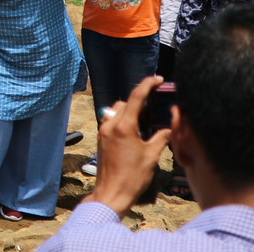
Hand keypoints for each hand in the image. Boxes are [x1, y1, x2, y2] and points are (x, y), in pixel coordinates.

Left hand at [85, 75, 171, 216]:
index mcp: (123, 126)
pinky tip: (134, 132)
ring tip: (145, 123)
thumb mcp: (152, 156)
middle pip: (124, 103)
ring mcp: (103, 131)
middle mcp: (110, 125)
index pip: (135, 97)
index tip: (157, 78)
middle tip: (154, 109)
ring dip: (129, 112)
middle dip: (138, 102)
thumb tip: (170, 127)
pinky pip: (111, 122)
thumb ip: (161, 137)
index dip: (147, 85)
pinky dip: (122, 121)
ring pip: (116, 111)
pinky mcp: (101, 138)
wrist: (112, 192)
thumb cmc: (133, 176)